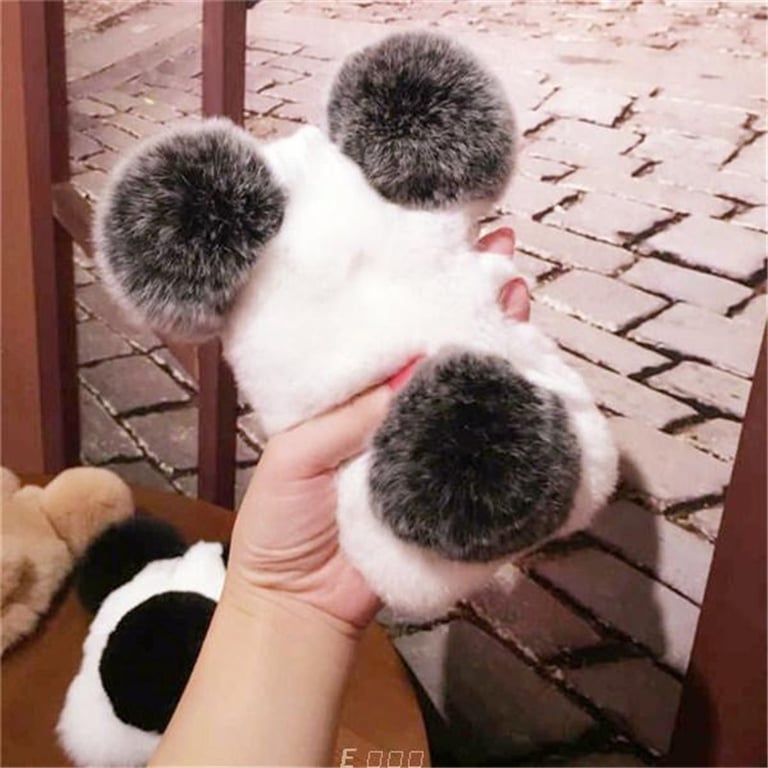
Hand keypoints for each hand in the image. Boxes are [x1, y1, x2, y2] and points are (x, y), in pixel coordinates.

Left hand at [224, 227, 528, 632]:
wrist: (301, 604)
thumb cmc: (282, 523)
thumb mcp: (296, 457)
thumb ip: (350, 416)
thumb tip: (415, 369)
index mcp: (352, 398)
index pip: (390, 336)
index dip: (418, 296)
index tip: (449, 251)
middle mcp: (396, 414)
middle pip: (442, 353)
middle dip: (473, 307)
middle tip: (502, 258)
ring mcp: (428, 449)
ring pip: (472, 391)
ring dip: (501, 347)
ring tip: (519, 300)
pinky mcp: (454, 488)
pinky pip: (488, 449)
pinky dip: (514, 414)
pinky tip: (535, 376)